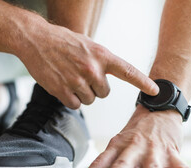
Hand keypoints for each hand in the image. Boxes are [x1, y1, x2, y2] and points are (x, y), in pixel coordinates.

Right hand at [15, 23, 158, 108]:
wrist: (36, 40)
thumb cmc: (61, 41)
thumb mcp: (87, 45)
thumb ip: (99, 61)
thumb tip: (105, 77)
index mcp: (101, 55)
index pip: (128, 71)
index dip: (143, 82)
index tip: (155, 91)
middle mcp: (92, 69)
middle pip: (104, 93)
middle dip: (94, 88)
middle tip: (81, 76)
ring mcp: (77, 81)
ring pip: (89, 100)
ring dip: (81, 94)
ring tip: (69, 78)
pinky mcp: (63, 91)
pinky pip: (75, 105)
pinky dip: (70, 99)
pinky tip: (62, 85)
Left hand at [73, 105, 190, 167]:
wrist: (158, 109)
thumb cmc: (136, 131)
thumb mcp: (119, 142)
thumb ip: (110, 160)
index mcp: (118, 146)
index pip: (101, 161)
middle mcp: (133, 147)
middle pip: (121, 164)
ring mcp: (153, 150)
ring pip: (153, 166)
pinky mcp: (171, 152)